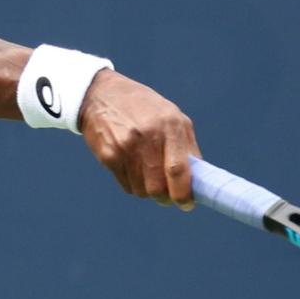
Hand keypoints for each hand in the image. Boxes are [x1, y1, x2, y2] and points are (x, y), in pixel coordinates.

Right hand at [77, 70, 200, 209]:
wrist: (101, 95)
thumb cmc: (143, 108)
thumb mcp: (171, 116)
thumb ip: (187, 147)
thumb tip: (199, 180)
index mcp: (169, 124)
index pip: (178, 169)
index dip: (183, 193)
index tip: (186, 203)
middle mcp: (148, 135)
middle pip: (158, 188)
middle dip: (165, 197)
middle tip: (166, 194)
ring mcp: (125, 146)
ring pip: (142, 191)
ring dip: (147, 189)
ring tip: (145, 170)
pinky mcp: (108, 155)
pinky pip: (126, 186)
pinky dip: (132, 182)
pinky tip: (130, 164)